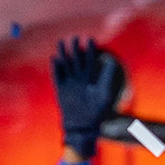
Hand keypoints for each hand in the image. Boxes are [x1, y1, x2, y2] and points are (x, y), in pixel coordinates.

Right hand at [49, 35, 127, 159]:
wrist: (83, 126)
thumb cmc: (96, 112)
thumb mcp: (104, 93)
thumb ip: (106, 77)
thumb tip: (110, 61)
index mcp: (90, 79)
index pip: (90, 61)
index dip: (90, 50)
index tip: (90, 39)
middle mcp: (79, 79)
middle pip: (77, 60)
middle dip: (75, 48)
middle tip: (75, 37)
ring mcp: (69, 84)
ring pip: (66, 65)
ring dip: (64, 54)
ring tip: (61, 42)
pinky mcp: (61, 90)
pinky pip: (57, 76)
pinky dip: (56, 68)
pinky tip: (54, 58)